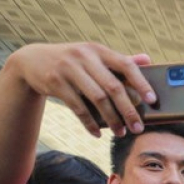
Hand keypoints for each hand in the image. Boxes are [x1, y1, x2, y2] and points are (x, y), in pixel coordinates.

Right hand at [8, 42, 154, 136]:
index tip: (152, 100)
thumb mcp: (93, 56)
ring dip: (111, 119)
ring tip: (120, 133)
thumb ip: (120, 60)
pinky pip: (78, 107)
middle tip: (138, 128)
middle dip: (128, 110)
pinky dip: (90, 123)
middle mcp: (84, 56)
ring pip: (97, 99)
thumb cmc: (72, 61)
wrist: (32, 61)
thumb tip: (148, 60)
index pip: (125, 64)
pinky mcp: (55, 82)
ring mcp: (68, 68)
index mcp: (98, 50)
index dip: (141, 82)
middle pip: (112, 86)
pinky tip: (98, 133)